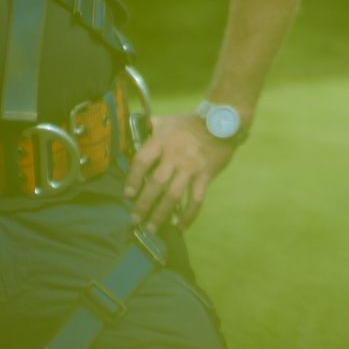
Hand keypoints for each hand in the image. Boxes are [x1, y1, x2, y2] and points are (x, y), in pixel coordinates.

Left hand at [124, 113, 235, 230]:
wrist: (221, 121)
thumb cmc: (189, 123)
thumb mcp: (166, 120)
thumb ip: (149, 127)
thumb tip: (133, 130)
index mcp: (161, 141)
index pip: (142, 161)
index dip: (133, 178)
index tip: (127, 194)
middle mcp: (174, 156)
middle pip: (156, 183)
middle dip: (143, 203)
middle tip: (134, 219)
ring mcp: (191, 167)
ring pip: (173, 195)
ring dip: (161, 213)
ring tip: (151, 228)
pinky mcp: (205, 176)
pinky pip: (195, 199)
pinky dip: (188, 215)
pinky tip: (180, 227)